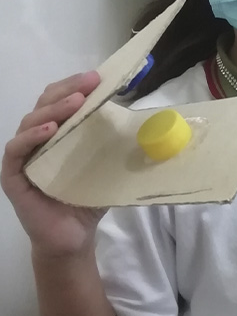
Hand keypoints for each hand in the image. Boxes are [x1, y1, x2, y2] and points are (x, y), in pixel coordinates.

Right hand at [1, 71, 105, 257]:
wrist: (73, 238)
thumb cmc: (86, 200)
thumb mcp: (104, 166)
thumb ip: (115, 145)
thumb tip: (146, 123)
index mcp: (57, 133)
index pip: (59, 99)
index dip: (75, 85)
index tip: (98, 77)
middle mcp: (37, 139)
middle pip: (45, 104)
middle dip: (68, 90)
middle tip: (89, 83)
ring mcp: (23, 157)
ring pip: (30, 122)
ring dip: (53, 109)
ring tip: (75, 103)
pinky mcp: (13, 176)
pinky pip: (16, 150)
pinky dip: (31, 137)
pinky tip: (49, 130)